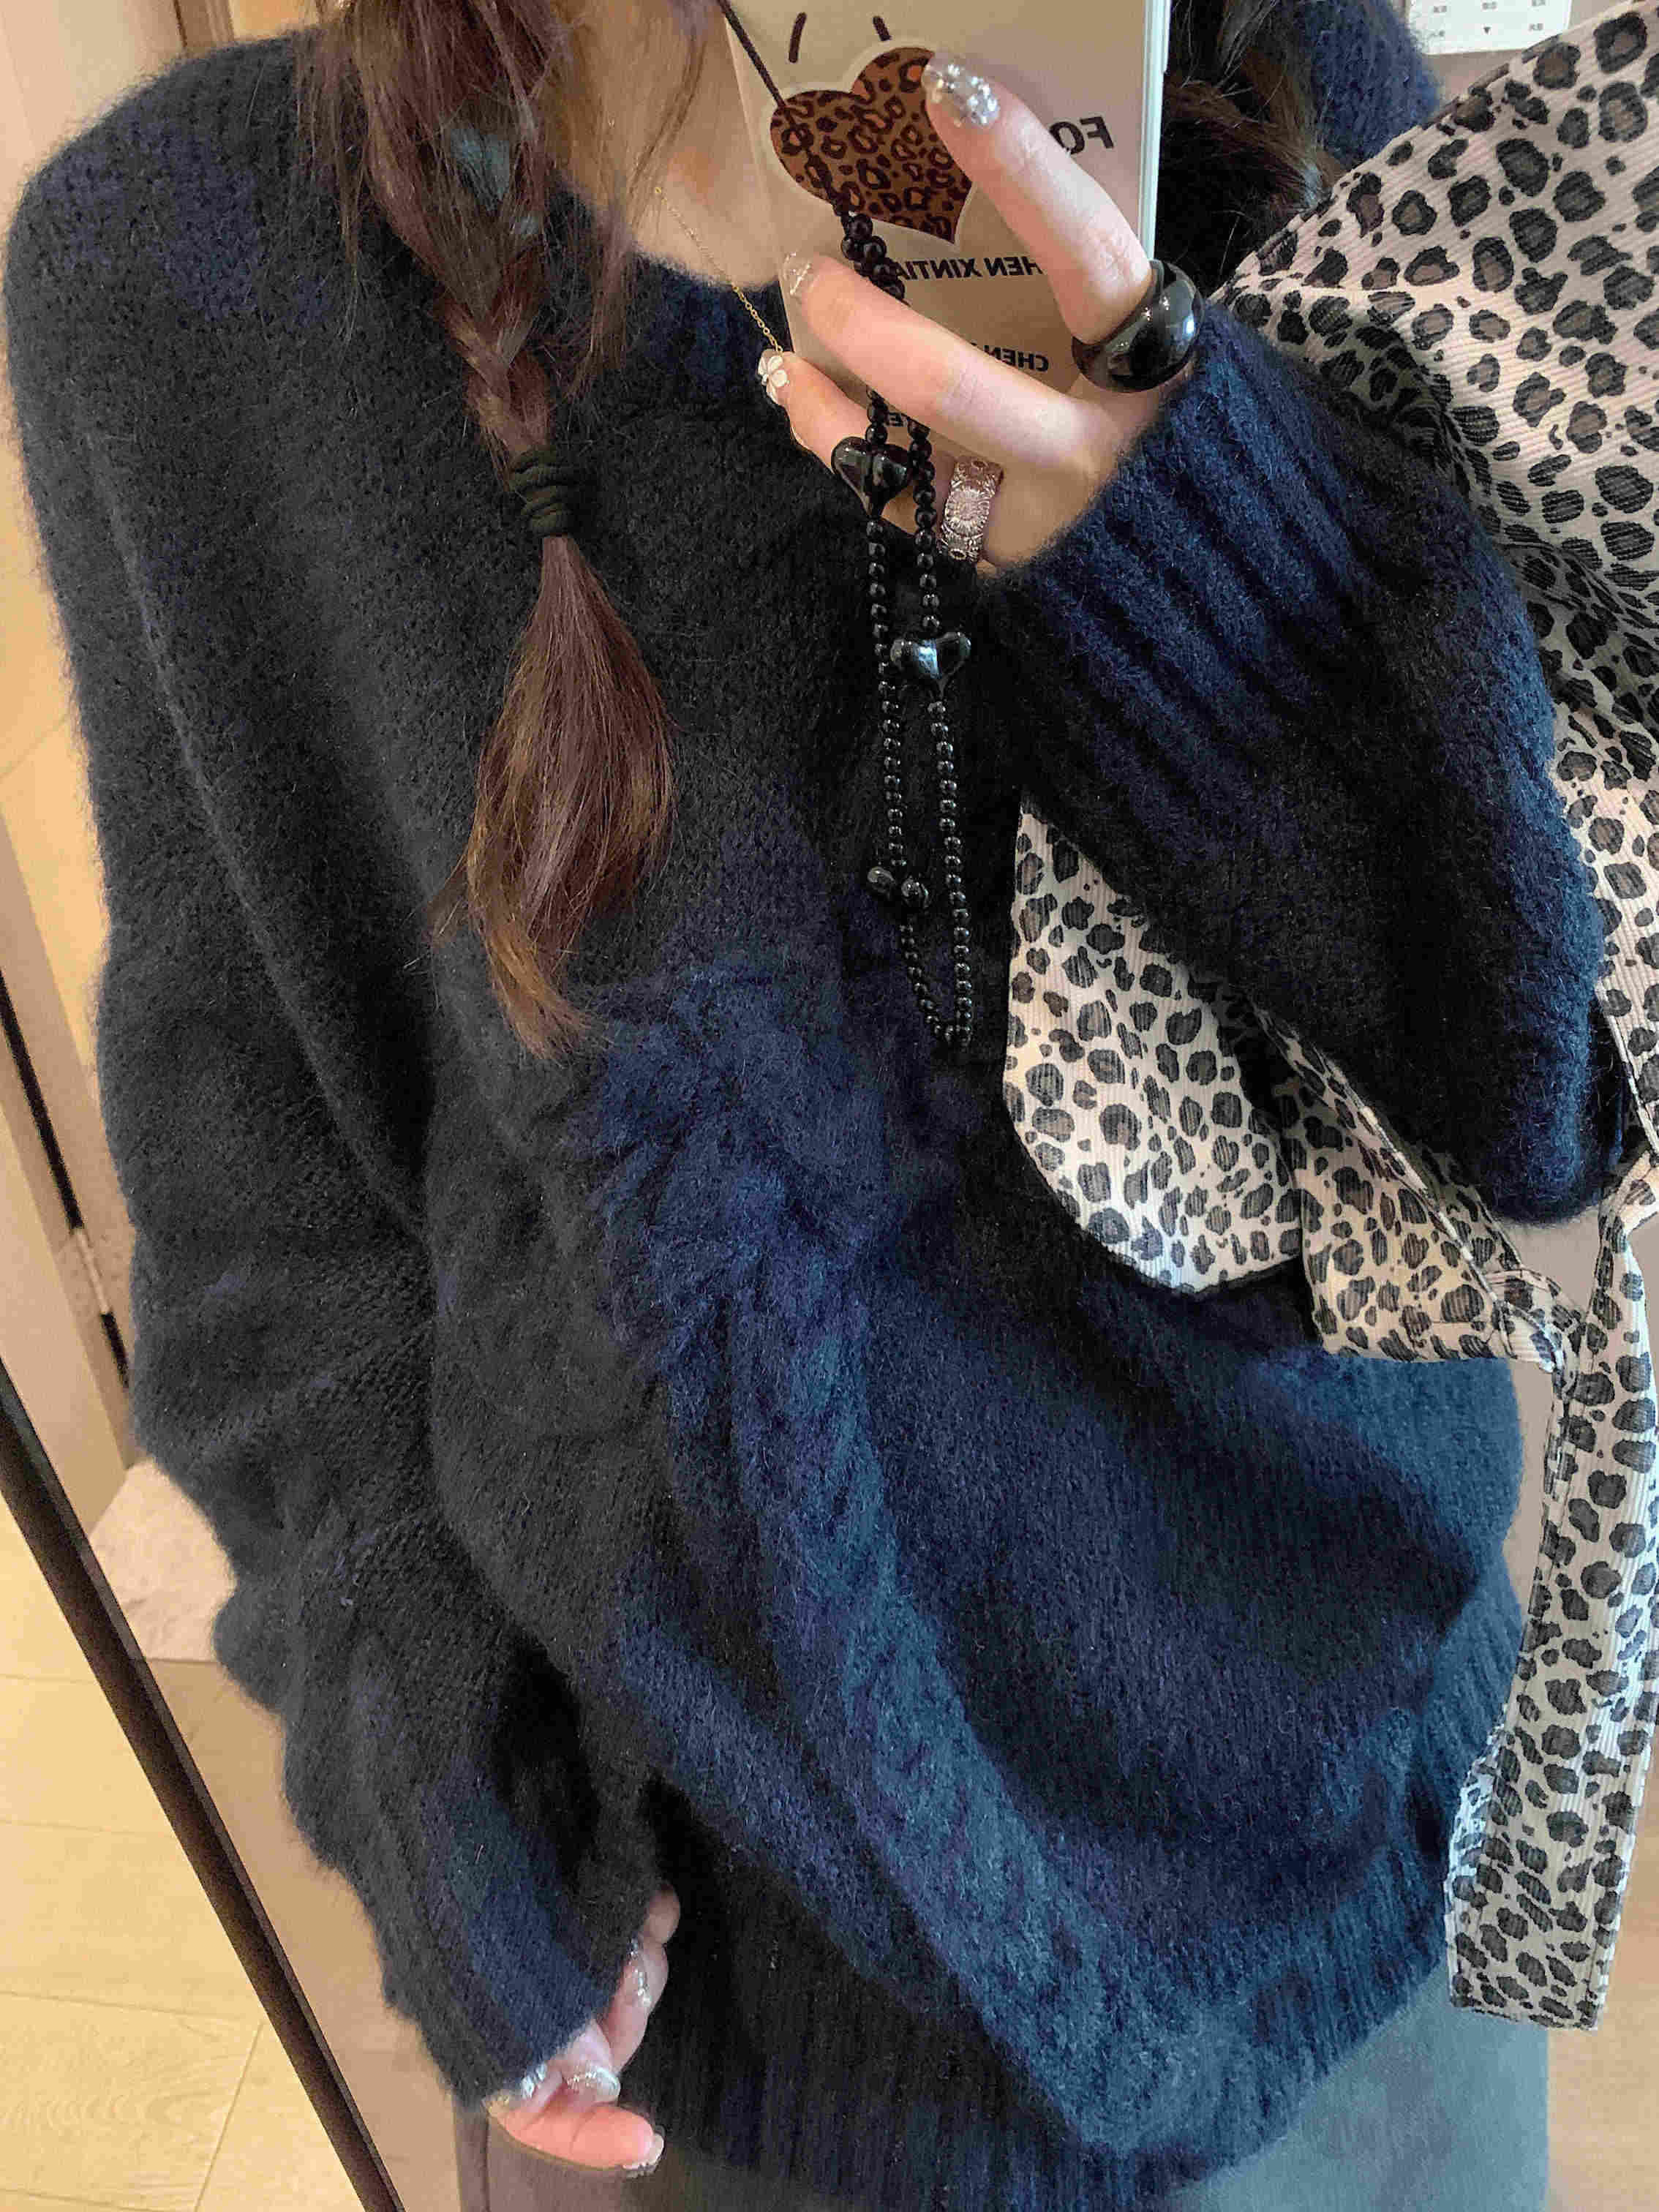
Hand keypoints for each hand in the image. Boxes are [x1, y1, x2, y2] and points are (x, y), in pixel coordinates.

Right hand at [486, 1885, 679, 2172]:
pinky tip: (654, 1906)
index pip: (552, 2122)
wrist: (463, 1838)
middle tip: (623, 1975)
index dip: (596, 2139)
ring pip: (636, 1994)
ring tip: (624, 1932)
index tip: (647, 2137)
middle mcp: (551, 2024)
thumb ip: (551, 2044)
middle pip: (610, 2050)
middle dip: (624, 2016)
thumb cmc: (462, 1921)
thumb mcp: (495, 1997)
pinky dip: (654, 1923)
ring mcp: (582, 1972)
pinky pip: (649, 1937)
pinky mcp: (605, 1922)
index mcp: (512, 2056)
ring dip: (640, 1967)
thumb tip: (602, 2081)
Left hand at [761, 54, 1197, 574]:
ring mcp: (1040, 512)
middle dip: (863, 324)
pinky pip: (900, 506)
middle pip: (953, 386)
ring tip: (785, 357)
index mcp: (1154, 362)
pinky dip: (845, 453)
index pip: (1084, 251)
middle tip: (809, 268)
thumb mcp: (1162, 339)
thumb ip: (1092, 283)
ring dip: (830, 402)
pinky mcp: (1001, 554)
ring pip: (908, 458)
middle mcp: (1092, 447)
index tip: (953, 91)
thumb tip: (990, 182)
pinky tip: (808, 407)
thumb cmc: (1179, 419)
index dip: (1020, 170)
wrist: (1215, 555)